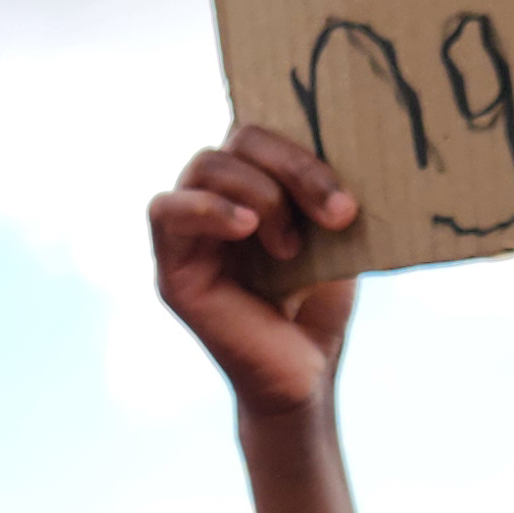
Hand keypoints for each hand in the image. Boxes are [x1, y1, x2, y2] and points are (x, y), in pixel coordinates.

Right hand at [151, 123, 363, 419]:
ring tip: (292, 244)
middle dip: (292, 168)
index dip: (303, 151)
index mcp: (253, 187)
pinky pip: (165, 212)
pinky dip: (207, 209)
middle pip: (235, 143)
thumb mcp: (332, 236)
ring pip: (204, 167)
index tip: (348, 200)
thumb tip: (344, 137)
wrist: (304, 378)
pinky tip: (247, 228)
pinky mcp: (171, 269)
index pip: (262, 134)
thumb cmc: (319, 307)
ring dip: (259, 192)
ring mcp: (188, 234)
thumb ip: (322, 189)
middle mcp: (216, 202)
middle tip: (337, 214)